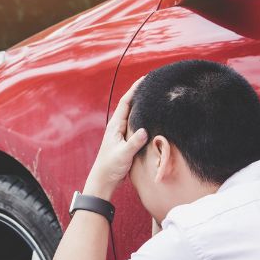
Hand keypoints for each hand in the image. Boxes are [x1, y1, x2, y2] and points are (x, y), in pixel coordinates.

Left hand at [84, 78, 147, 199]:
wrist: (104, 180)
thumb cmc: (110, 167)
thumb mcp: (123, 154)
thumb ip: (133, 143)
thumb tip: (143, 130)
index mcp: (115, 126)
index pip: (125, 103)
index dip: (134, 90)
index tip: (144, 79)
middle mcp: (118, 127)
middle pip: (130, 106)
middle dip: (140, 94)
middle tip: (153, 84)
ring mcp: (122, 133)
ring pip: (134, 115)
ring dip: (142, 106)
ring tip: (154, 96)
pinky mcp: (127, 141)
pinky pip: (136, 125)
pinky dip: (143, 119)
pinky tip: (152, 118)